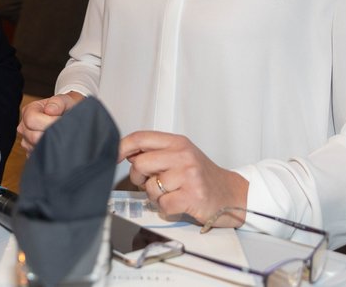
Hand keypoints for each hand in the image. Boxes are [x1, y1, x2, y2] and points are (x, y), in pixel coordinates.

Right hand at [16, 92, 84, 153]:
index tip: (61, 119)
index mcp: (29, 111)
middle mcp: (24, 126)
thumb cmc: (67, 107)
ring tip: (59, 134)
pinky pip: (39, 156)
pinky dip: (49, 150)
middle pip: (32, 136)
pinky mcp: (32, 153)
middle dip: (51, 133)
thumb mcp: (66, 100)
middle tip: (63, 128)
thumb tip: (50, 110)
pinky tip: (56, 142)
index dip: (48, 121)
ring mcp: (27, 141)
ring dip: (50, 142)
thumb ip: (58, 102)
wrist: (71, 116)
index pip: (31, 120)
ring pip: (35, 148)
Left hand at [119, 131, 248, 224]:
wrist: (232, 194)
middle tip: (151, 182)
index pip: (140, 138)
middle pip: (139, 164)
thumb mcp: (181, 155)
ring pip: (149, 187)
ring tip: (172, 193)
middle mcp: (183, 155)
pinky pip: (162, 204)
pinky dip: (166, 208)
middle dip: (138, 178)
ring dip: (155, 196)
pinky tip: (178, 203)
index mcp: (177, 142)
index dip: (121, 147)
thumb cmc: (203, 176)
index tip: (113, 157)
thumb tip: (127, 153)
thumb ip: (156, 152)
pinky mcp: (192, 196)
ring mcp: (188, 175)